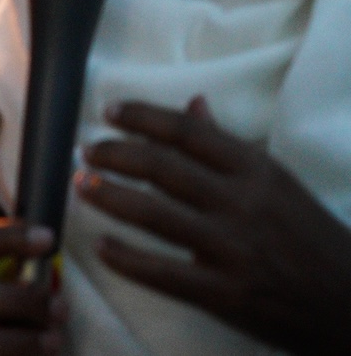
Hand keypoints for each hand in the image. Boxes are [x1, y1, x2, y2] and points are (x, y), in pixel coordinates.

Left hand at [78, 97, 350, 353]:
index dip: (142, 117)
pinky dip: (125, 258)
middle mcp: (241, 203)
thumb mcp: (275, 182)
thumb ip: (228, 146)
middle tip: (87, 150)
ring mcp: (232, 248)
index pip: (187, 132)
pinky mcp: (224, 292)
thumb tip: (192, 103)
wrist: (350, 302)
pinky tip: (102, 246)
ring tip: (82, 184)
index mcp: (255, 169)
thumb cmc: (307, 234)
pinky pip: (162, 272)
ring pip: (153, 214)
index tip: (109, 112)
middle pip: (161, 167)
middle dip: (114, 154)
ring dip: (109, 196)